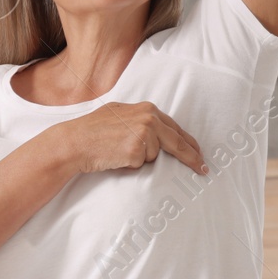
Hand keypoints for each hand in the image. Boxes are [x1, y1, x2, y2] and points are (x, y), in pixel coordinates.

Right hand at [48, 102, 209, 176]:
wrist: (74, 141)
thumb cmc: (94, 130)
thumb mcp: (121, 114)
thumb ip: (141, 119)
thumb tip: (158, 131)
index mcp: (148, 109)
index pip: (176, 129)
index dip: (189, 144)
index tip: (200, 155)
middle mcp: (150, 119)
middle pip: (178, 143)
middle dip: (192, 158)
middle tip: (203, 169)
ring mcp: (144, 134)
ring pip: (154, 157)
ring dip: (139, 159)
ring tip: (118, 151)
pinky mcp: (137, 150)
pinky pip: (141, 164)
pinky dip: (130, 165)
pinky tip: (116, 156)